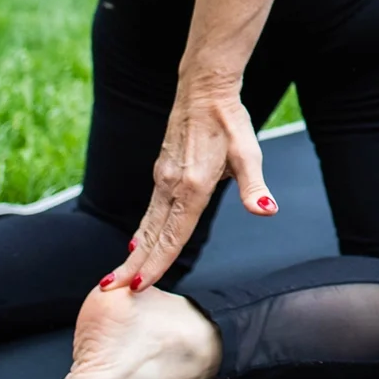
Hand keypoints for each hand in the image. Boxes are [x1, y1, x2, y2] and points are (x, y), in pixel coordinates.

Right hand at [101, 83, 274, 292]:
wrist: (204, 88)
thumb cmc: (229, 121)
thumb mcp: (248, 153)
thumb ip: (254, 187)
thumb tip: (267, 211)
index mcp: (193, 186)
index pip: (174, 234)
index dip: (158, 262)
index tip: (140, 285)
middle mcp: (172, 185)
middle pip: (152, 234)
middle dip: (132, 264)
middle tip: (111, 289)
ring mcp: (163, 177)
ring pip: (148, 222)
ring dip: (134, 250)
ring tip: (118, 275)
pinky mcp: (162, 171)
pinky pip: (151, 208)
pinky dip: (143, 229)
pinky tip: (138, 241)